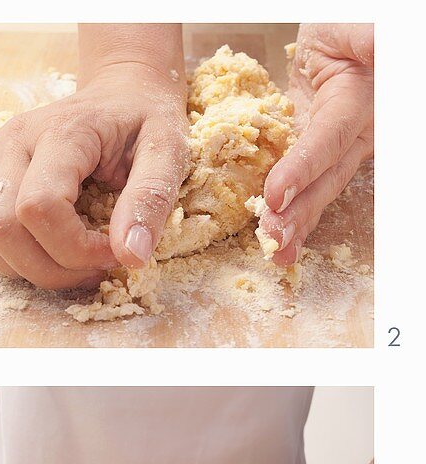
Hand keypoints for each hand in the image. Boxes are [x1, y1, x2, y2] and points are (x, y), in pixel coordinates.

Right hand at [0, 66, 187, 287]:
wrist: (118, 95)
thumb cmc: (142, 125)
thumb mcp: (170, 151)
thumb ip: (152, 200)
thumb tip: (130, 257)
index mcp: (61, 131)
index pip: (38, 207)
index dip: (73, 250)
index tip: (111, 255)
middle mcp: (11, 140)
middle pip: (1, 227)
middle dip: (48, 268)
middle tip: (88, 268)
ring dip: (16, 263)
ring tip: (58, 259)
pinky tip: (23, 244)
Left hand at [256, 24, 373, 265]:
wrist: (338, 26)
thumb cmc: (350, 23)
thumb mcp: (363, 30)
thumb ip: (376, 42)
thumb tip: (384, 52)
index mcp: (362, 104)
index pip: (329, 140)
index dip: (304, 168)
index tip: (277, 193)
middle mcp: (355, 133)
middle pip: (326, 179)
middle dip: (299, 214)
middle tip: (273, 240)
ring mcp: (334, 147)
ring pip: (315, 189)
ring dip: (293, 222)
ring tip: (275, 250)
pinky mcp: (312, 149)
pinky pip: (299, 183)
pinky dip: (284, 210)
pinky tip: (270, 233)